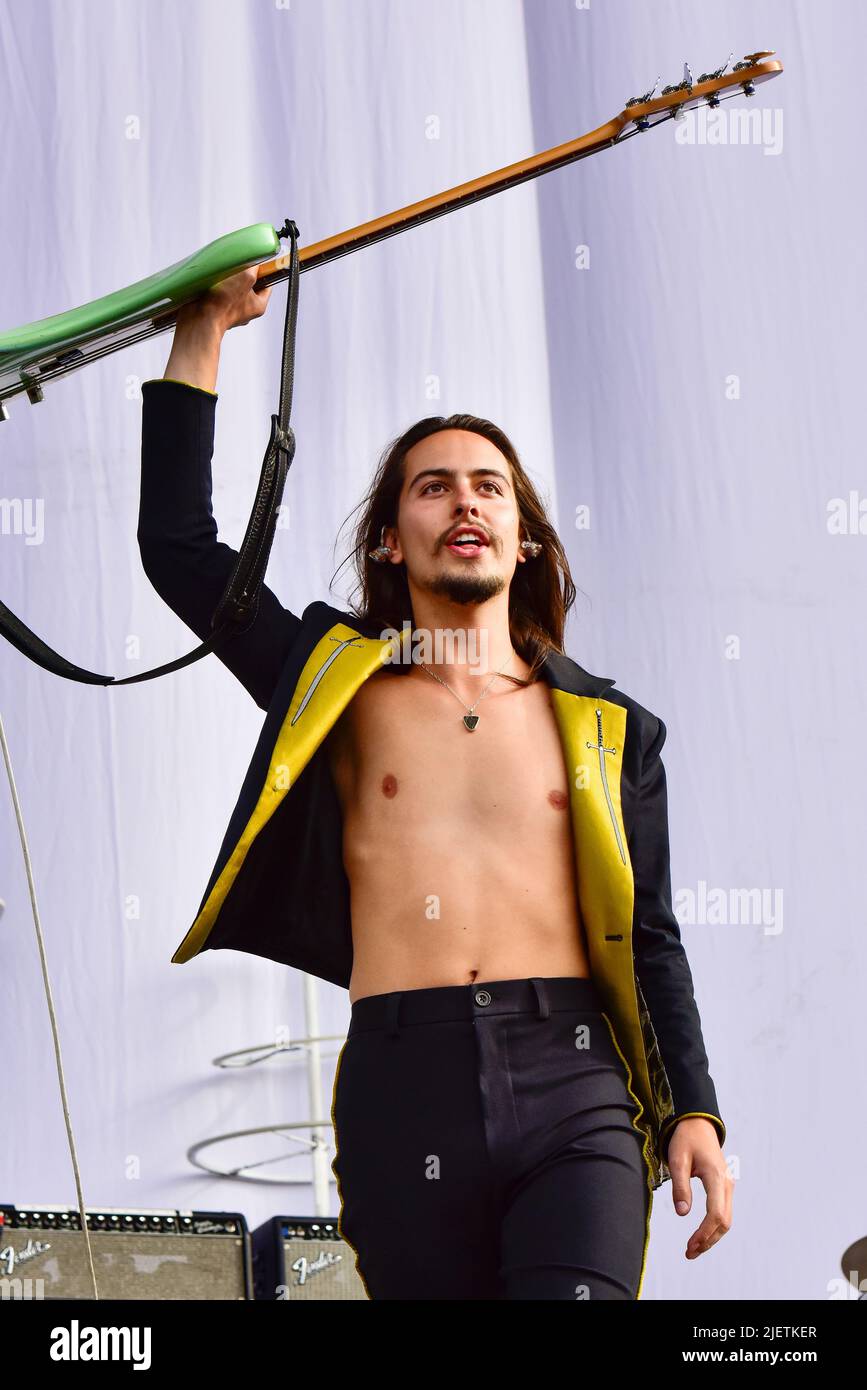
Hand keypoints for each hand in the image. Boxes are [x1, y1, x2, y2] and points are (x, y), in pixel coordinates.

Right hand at [178, 266, 272, 333]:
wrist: (199, 320)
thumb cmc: (222, 305)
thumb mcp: (245, 277)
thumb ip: (253, 267)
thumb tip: (253, 261)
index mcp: (258, 305)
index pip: (267, 284)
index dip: (263, 270)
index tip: (256, 261)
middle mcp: (245, 309)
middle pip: (248, 284)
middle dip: (242, 273)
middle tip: (235, 267)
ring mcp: (230, 309)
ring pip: (232, 286)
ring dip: (227, 277)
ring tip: (221, 275)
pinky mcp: (216, 307)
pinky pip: (219, 291)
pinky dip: (216, 283)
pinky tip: (211, 281)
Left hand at [668, 1117, 732, 1258]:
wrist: (698, 1124)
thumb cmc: (685, 1139)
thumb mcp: (677, 1159)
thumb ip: (680, 1186)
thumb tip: (683, 1214)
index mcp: (716, 1176)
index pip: (716, 1213)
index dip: (704, 1233)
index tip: (689, 1245)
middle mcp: (727, 1184)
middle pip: (724, 1222)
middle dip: (708, 1240)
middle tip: (689, 1252)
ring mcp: (728, 1186)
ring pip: (726, 1220)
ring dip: (712, 1237)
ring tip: (693, 1249)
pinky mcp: (725, 1187)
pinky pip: (723, 1212)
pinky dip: (714, 1227)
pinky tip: (701, 1235)